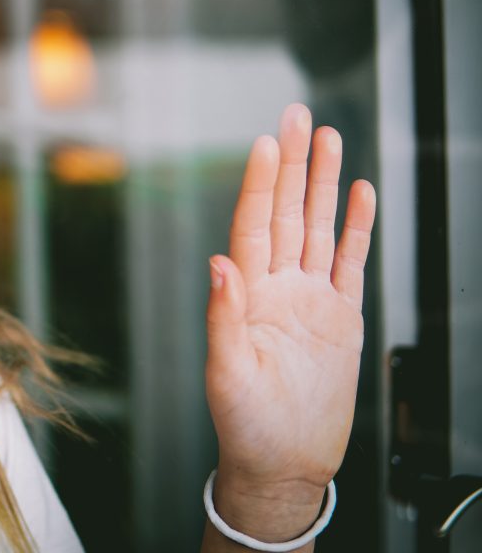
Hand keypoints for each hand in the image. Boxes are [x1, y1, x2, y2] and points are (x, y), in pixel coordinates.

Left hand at [204, 103, 376, 524]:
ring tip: (328, 138)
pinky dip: (356, 228)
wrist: (284, 461)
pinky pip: (350, 262)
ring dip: (324, 184)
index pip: (254, 225)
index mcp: (246, 295)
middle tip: (296, 115)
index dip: (260, 184)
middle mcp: (277, 287)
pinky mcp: (341, 318)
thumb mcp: (227, 373)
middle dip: (292, 164)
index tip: (264, 144)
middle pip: (287, 212)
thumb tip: (218, 265)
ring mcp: (310, 299)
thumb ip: (223, 317)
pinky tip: (358, 194)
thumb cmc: (245, 423)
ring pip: (318, 227)